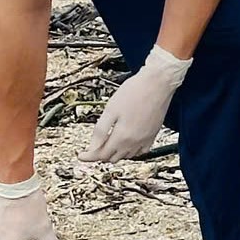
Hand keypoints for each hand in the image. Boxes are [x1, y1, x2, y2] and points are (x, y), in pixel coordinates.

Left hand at [80, 46, 189, 161]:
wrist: (158, 82)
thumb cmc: (135, 91)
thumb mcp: (111, 109)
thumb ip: (100, 131)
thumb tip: (92, 148)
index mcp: (122, 136)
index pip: (101, 155)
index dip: (89, 156)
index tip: (81, 155)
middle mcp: (135, 141)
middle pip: (113, 157)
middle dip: (101, 154)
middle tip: (94, 146)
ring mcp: (145, 139)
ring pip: (126, 156)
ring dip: (116, 153)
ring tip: (108, 143)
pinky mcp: (154, 134)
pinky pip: (141, 151)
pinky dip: (131, 151)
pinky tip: (127, 142)